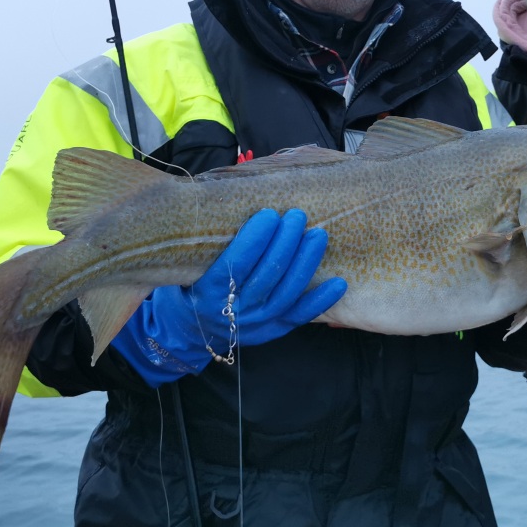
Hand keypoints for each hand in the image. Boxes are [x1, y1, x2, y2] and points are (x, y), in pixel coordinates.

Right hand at [111, 208, 346, 385]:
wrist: (191, 328)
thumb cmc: (192, 282)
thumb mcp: (188, 264)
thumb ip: (206, 240)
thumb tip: (224, 196)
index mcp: (208, 292)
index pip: (236, 264)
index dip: (254, 240)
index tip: (269, 214)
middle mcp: (234, 311)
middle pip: (266, 276)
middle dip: (285, 243)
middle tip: (297, 216)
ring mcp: (256, 324)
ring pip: (286, 293)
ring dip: (304, 262)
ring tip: (317, 235)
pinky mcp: (273, 330)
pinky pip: (300, 316)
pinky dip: (320, 300)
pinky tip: (338, 283)